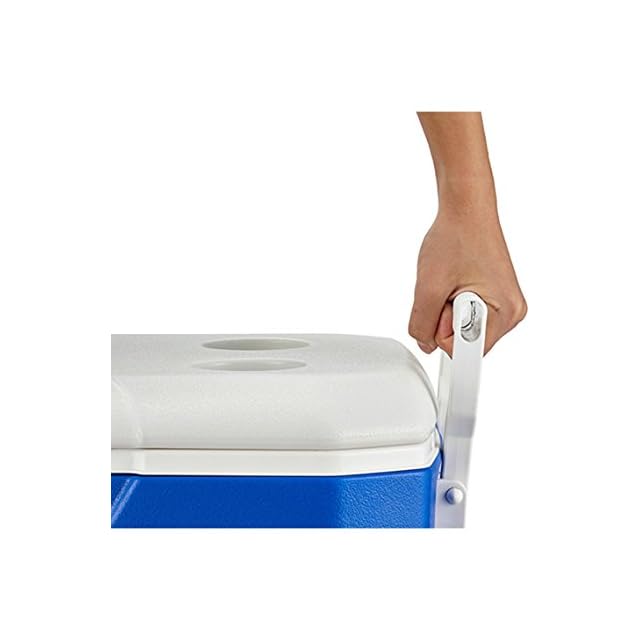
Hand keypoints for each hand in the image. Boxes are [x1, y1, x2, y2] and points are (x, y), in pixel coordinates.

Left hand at [409, 203, 526, 355]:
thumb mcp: (428, 287)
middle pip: (465, 343)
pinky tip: (457, 282)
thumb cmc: (456, 237)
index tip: (443, 312)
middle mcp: (511, 313)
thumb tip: (424, 344)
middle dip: (445, 320)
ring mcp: (504, 306)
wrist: (466, 210)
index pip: (467, 353)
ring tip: (454, 281)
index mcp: (506, 314)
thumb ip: (422, 324)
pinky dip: (452, 304)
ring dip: (447, 311)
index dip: (444, 335)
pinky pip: (464, 317)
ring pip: (462, 330)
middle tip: (448, 288)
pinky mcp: (494, 299)